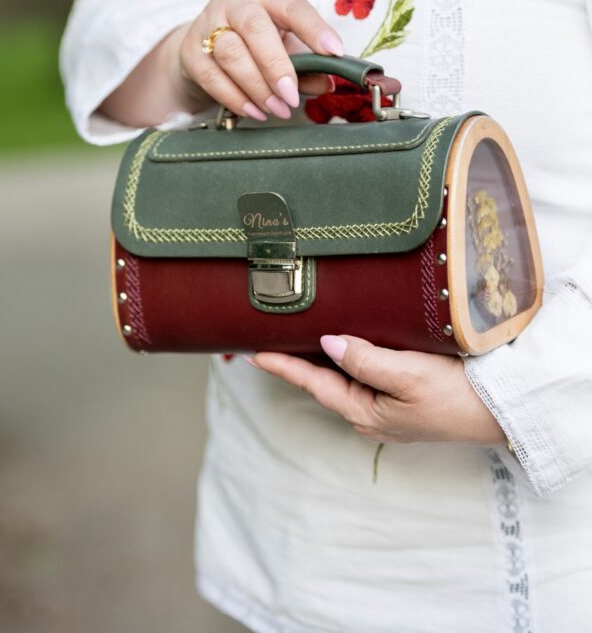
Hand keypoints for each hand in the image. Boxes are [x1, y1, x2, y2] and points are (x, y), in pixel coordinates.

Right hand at [175, 0, 343, 120]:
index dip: (313, 28)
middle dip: (276, 65)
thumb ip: (307, 63)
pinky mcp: (191, 52)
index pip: (291, 4)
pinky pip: (212, 77)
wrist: (205, 44)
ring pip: (230, 54)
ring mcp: (207, 25)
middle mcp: (233, 1)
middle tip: (292, 96)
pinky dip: (235, 98)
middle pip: (254, 27)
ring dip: (257, 87)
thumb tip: (327, 83)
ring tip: (278, 109)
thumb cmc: (255, 40)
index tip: (334, 52)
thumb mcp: (286, 44)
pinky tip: (255, 111)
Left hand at [249, 335, 504, 445]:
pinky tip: (343, 345)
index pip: (313, 383)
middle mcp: (370, 413)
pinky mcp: (403, 397)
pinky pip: (363, 375)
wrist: (499, 412)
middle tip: (266, 340)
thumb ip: (364, 360)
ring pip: (342, 379)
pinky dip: (346, 359)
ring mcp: (387, 407)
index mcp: (365, 411)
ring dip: (319, 360)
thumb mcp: (406, 375)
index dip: (282, 365)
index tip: (252, 351)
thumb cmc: (454, 396)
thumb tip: (328, 343)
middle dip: (295, 362)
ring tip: (294, 339)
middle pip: (323, 382)